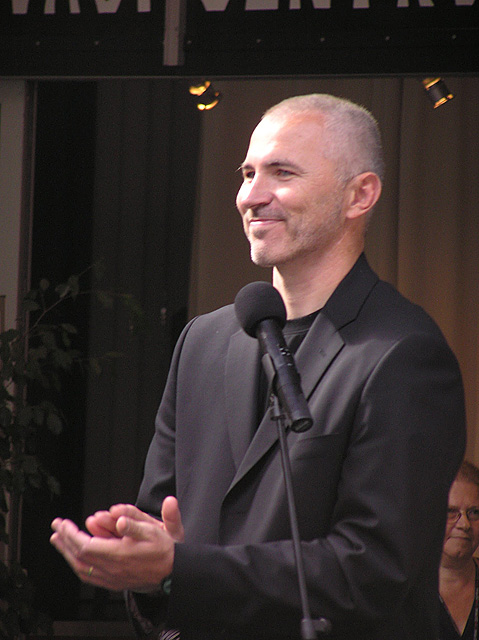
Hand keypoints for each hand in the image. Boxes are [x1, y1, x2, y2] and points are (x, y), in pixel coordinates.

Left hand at [50, 498, 183, 592]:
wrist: (175, 574)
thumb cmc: (166, 550)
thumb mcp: (155, 530)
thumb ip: (135, 523)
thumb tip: (119, 520)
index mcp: (119, 554)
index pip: (85, 546)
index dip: (71, 535)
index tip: (63, 523)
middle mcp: (112, 569)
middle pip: (79, 557)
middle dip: (65, 540)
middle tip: (56, 527)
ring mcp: (112, 578)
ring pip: (81, 568)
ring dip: (67, 553)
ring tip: (59, 540)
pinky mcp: (114, 583)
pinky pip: (89, 576)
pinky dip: (77, 565)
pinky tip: (74, 558)